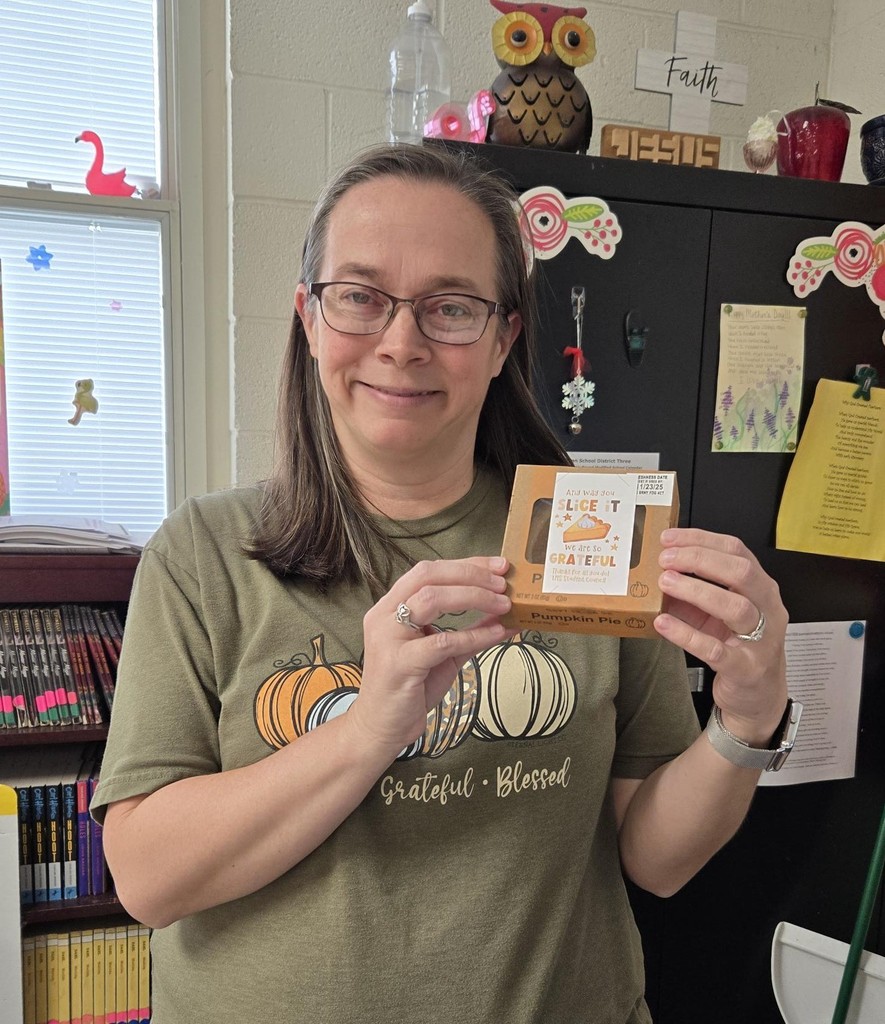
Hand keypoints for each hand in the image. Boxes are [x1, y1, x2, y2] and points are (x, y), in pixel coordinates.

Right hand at [346, 556, 513, 756]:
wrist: (380, 727)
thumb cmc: (410, 687)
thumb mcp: (444, 654)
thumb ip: (470, 632)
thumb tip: (505, 616)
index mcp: (391, 606)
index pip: (429, 570)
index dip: (466, 564)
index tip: (498, 566)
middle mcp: (384, 615)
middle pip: (429, 575)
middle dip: (471, 574)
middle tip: (503, 584)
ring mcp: (388, 638)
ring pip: (432, 599)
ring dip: (474, 597)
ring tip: (504, 605)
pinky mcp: (399, 664)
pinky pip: (442, 641)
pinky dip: (474, 635)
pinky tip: (497, 635)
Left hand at [653, 528, 787, 745]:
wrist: (758, 694)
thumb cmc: (738, 646)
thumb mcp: (714, 613)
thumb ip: (691, 592)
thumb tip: (656, 572)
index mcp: (761, 587)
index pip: (736, 551)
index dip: (701, 539)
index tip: (670, 538)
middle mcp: (768, 609)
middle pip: (741, 572)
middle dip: (700, 560)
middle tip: (666, 560)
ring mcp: (761, 640)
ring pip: (736, 607)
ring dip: (696, 590)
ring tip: (665, 583)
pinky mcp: (747, 669)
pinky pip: (717, 649)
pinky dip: (687, 634)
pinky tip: (664, 624)